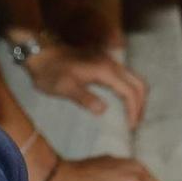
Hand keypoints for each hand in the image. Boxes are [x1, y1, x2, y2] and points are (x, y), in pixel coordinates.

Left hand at [26, 45, 148, 128]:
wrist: (40, 53)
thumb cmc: (50, 73)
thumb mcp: (64, 88)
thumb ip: (84, 98)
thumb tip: (103, 111)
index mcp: (105, 71)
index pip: (129, 91)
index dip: (133, 110)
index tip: (130, 127)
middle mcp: (112, 64)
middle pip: (139, 83)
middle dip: (141, 104)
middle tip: (135, 123)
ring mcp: (109, 62)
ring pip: (134, 79)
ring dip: (137, 97)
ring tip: (132, 114)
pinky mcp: (104, 63)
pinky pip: (126, 77)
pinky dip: (131, 90)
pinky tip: (122, 101)